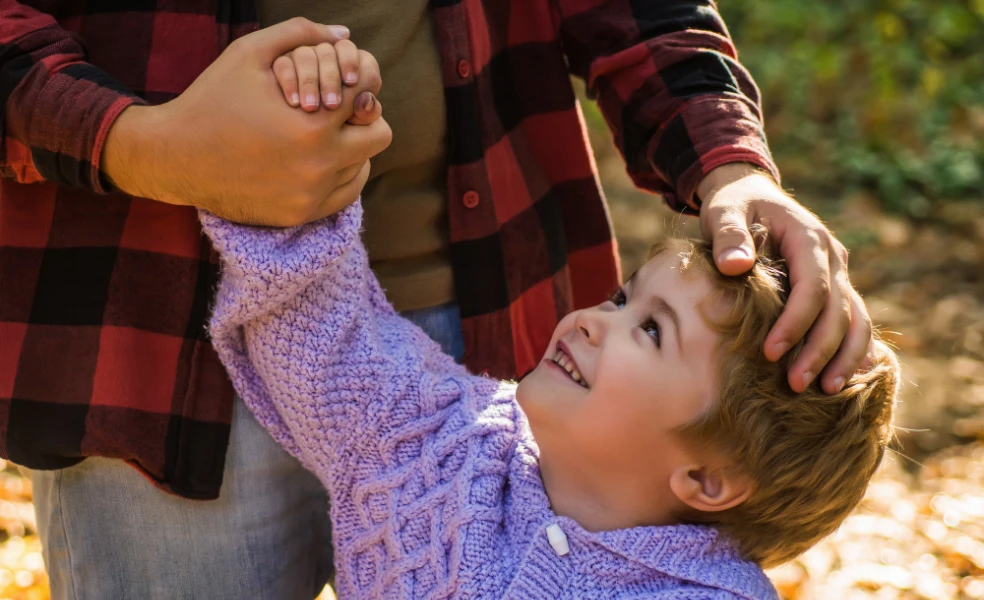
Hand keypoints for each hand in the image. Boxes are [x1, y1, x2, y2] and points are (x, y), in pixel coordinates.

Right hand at [102, 18, 391, 226]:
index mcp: (313, 120)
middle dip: (364, 115)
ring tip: (326, 132)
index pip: (367, 90)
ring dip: (352, 145)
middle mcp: (319, 162)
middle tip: (341, 109)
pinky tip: (322, 158)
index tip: (344, 79)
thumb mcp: (249, 53)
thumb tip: (345, 34)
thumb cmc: (212, 98)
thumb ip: (300, 33)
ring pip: (364, 165)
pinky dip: (341, 174)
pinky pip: (346, 193)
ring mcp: (312, 193)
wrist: (175, 157)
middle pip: (379, 133)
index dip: (359, 78)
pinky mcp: (302, 213)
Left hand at [697, 163, 872, 394]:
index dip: (796, 322)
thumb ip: (728, 235)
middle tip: (796, 385)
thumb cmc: (734, 205)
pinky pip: (854, 321)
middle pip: (839, 310)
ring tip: (827, 391)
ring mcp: (838, 273)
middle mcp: (832, 257)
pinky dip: (854, 349)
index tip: (771, 352)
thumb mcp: (724, 211)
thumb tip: (735, 265)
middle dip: (821, 350)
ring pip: (856, 319)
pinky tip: (846, 378)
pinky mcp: (834, 287)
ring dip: (845, 356)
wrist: (751, 194)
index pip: (813, 287)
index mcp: (808, 238)